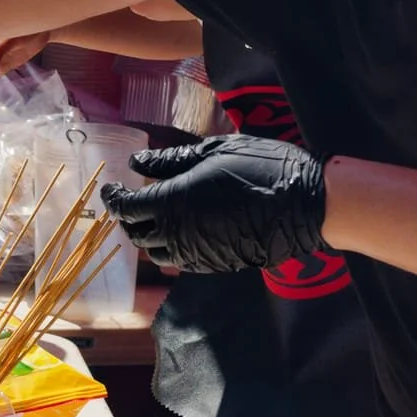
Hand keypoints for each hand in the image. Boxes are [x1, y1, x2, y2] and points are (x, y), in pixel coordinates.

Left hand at [101, 135, 327, 272]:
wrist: (305, 204)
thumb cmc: (260, 166)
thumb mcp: (212, 152)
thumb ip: (169, 160)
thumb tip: (137, 163)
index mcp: (170, 202)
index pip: (125, 209)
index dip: (113, 199)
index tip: (112, 187)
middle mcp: (177, 234)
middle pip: (136, 234)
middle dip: (128, 218)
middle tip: (133, 200)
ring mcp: (196, 255)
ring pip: (157, 253)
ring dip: (149, 236)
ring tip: (156, 216)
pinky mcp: (215, 265)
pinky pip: (182, 262)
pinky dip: (172, 248)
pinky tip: (183, 230)